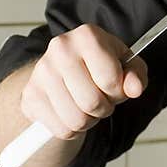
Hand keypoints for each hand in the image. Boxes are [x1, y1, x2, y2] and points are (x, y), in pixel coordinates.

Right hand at [19, 24, 147, 141]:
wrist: (63, 68)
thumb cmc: (100, 65)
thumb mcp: (126, 64)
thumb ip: (136, 75)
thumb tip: (135, 88)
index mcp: (87, 36)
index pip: (110, 80)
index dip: (119, 92)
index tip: (115, 86)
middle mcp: (60, 49)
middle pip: (92, 103)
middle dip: (104, 108)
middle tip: (102, 99)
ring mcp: (41, 72)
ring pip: (76, 121)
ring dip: (89, 121)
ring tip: (87, 106)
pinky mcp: (30, 96)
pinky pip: (61, 130)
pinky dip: (72, 129)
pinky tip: (72, 111)